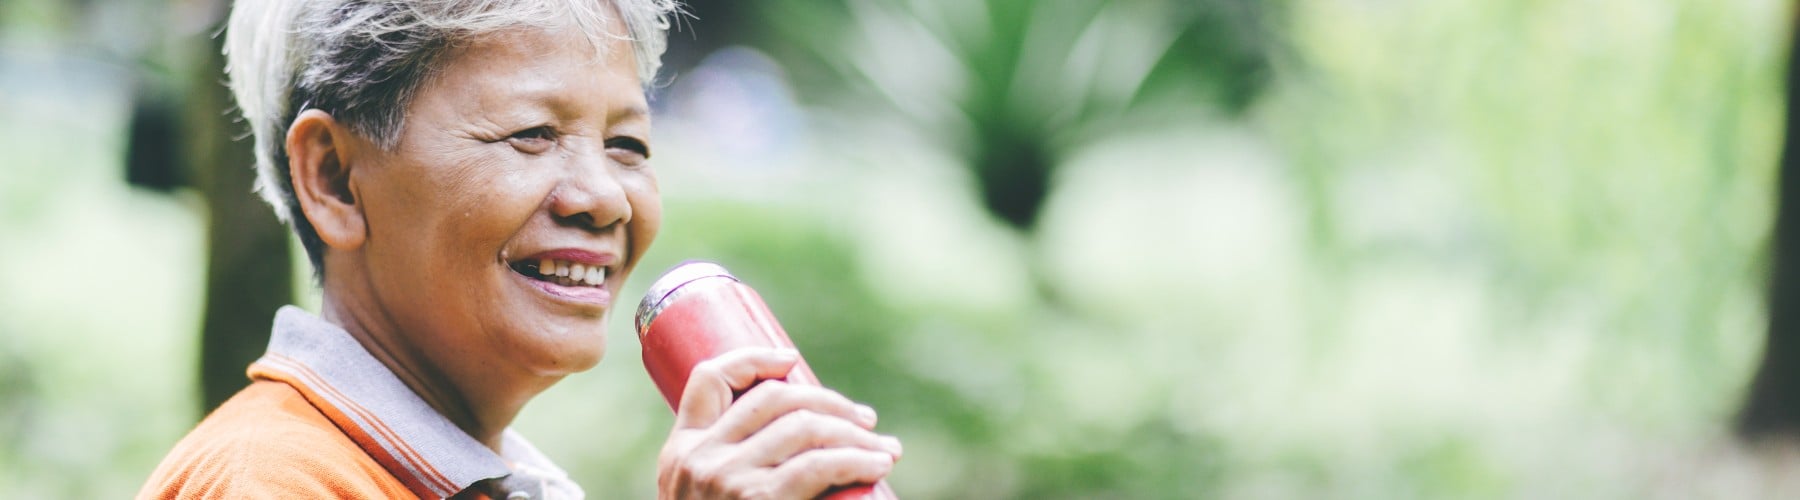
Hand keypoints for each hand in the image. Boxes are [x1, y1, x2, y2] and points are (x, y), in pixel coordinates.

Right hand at [656, 348, 902, 498]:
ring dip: (854, 432)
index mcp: (679, 455)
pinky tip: (877, 464)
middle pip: (773, 398)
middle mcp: (698, 460)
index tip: (792, 360)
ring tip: (883, 449)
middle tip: (865, 420)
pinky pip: (820, 464)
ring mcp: (725, 480)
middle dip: (828, 401)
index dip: (753, 359)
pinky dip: (857, 459)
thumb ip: (734, 474)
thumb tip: (805, 438)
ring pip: (804, 427)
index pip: (706, 379)